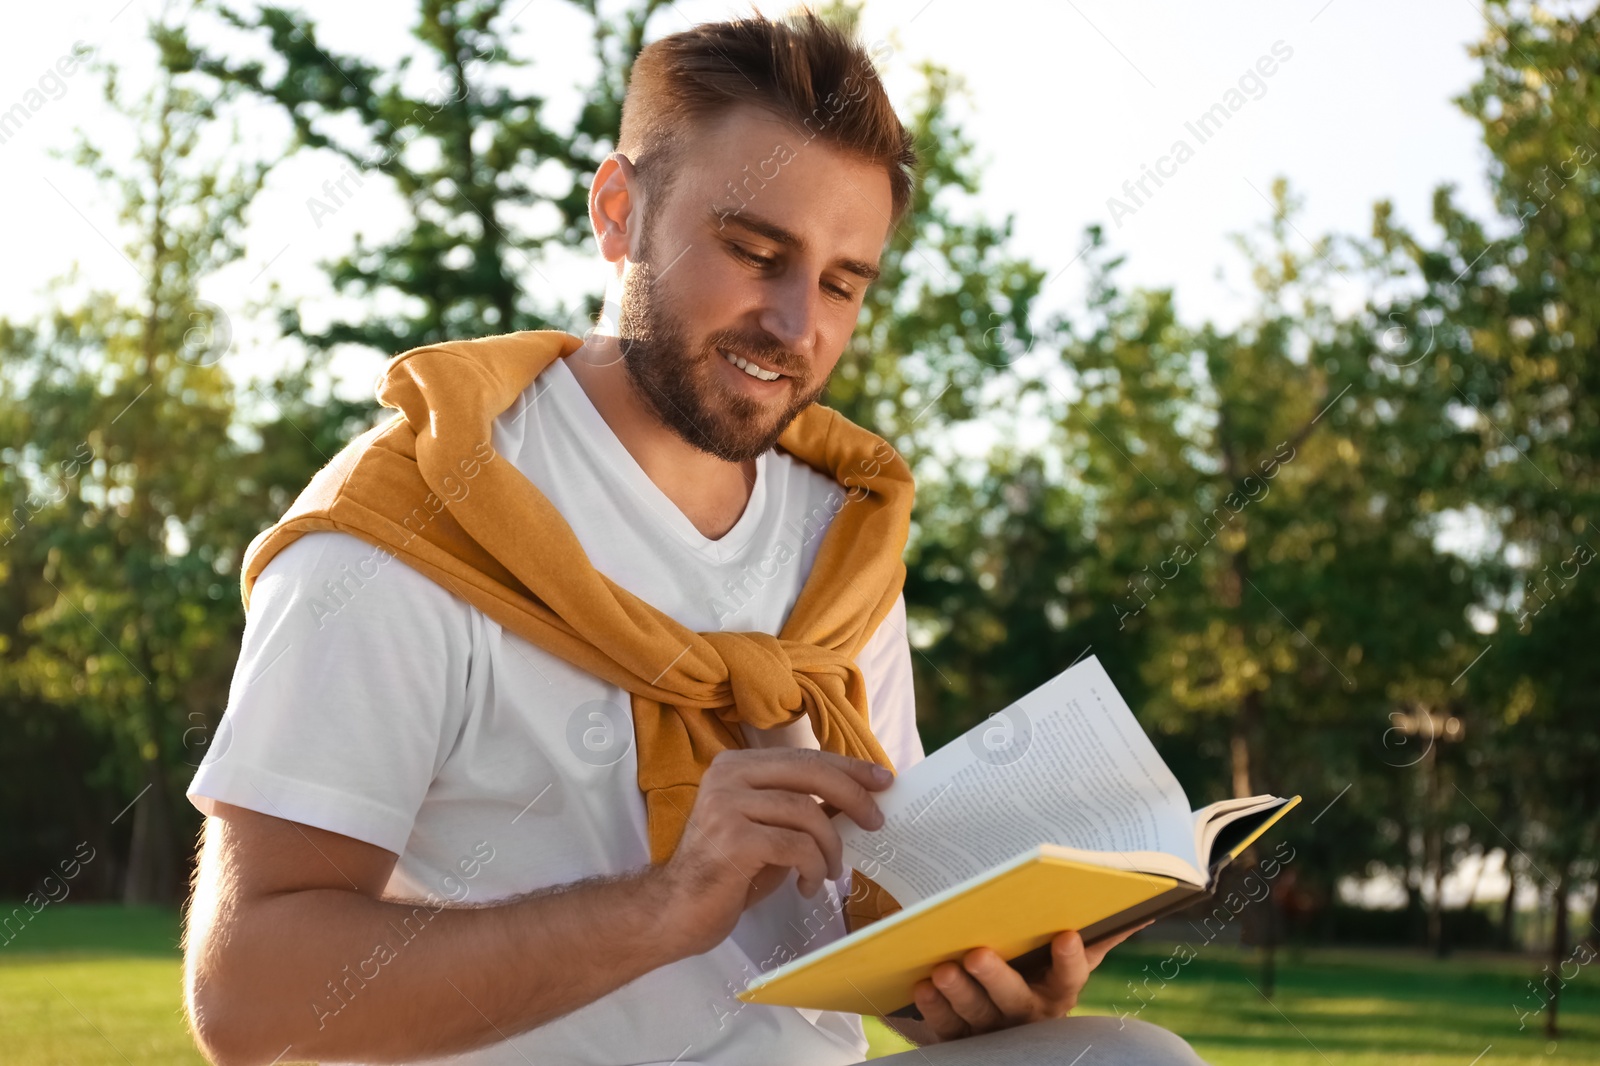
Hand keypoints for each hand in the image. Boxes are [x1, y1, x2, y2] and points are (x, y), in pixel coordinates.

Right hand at [653, 748, 891, 955]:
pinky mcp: (733, 840)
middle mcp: (727, 776)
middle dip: (853, 796)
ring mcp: (727, 806)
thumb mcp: (767, 829)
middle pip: (810, 773)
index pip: (804, 757)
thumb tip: (855, 798)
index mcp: (735, 765)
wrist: (676, 910)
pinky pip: (797, 846)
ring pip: (808, 813)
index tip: (881, 780)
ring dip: (830, 847)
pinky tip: (808, 886)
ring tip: (830, 872)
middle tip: (876, 822)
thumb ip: (799, 807)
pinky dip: (813, 868)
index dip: (848, 767)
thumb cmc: (727, 872)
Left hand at [910, 922, 1150, 1041]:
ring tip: (940, 969)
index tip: (1065, 933)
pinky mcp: (961, 1041)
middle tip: (976, 952)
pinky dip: (933, 1010)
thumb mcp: (1069, 960)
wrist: (1009, 1027)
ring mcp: (994, 1032)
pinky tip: (921, 987)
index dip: (1068, 958)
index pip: (1069, 977)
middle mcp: (1028, 1016)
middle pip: (1014, 1001)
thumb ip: (1101, 935)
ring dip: (958, 994)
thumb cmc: (1040, 974)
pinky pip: (947, 1029)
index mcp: (1058, 992)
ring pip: (976, 1017)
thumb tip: (1142, 906)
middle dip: (996, 978)